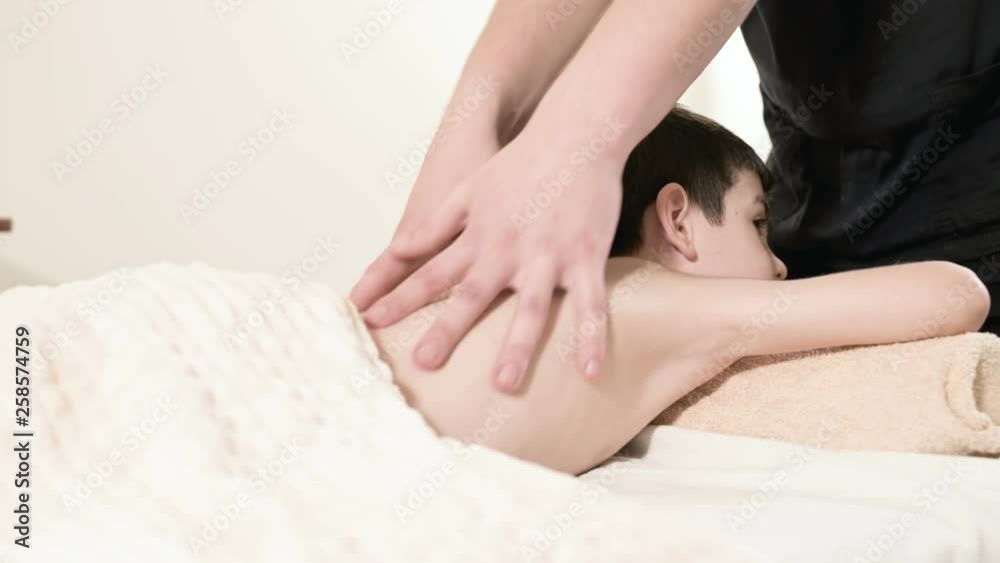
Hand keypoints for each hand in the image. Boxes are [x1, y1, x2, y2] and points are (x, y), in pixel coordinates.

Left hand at [352, 123, 624, 391]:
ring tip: (504, 384)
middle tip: (424, 363)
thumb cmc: (521, 163)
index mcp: (476, 235)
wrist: (576, 134)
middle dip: (446, 329)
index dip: (398, 297)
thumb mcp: (468, 189)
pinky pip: (589, 303)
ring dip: (517, 346)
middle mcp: (507, 249)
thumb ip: (434, 225)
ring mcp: (548, 255)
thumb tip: (395, 251)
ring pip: (530, 307)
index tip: (368, 321)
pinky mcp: (585, 256)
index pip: (429, 271)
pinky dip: (590, 336)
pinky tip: (590, 371)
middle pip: (472, 294)